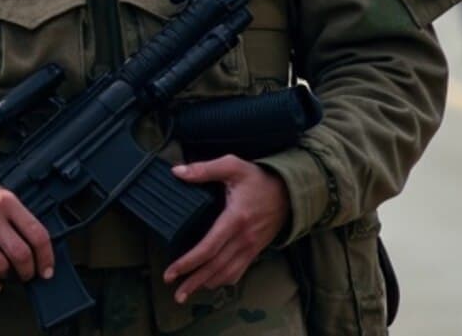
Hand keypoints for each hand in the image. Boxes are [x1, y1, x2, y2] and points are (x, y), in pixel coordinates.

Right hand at [0, 179, 55, 292]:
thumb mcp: (0, 196)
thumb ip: (19, 218)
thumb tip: (39, 250)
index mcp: (7, 201)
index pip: (37, 235)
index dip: (46, 258)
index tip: (46, 270)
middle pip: (21, 254)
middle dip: (28, 271)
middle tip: (27, 274)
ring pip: (1, 267)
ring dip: (8, 276)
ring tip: (7, 273)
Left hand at [164, 156, 289, 303]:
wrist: (290, 192)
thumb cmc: (258, 178)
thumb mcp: (233, 166)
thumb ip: (204, 169)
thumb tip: (176, 171)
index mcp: (235, 219)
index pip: (209, 247)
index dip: (189, 262)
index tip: (171, 272)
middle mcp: (243, 239)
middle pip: (215, 267)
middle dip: (193, 281)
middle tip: (175, 294)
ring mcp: (251, 247)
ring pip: (227, 274)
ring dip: (206, 285)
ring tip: (187, 293)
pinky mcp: (255, 251)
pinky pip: (239, 272)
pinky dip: (223, 280)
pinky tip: (210, 283)